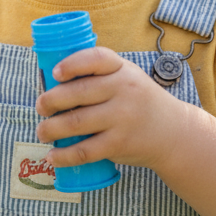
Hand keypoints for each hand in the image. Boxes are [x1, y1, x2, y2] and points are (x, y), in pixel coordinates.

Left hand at [34, 46, 194, 171]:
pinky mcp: (119, 144)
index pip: (95, 59)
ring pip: (75, 122)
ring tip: (42, 131)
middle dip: (50, 101)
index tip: (55, 73)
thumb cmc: (139, 101)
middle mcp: (123, 90)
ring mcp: (122, 118)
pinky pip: (85, 150)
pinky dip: (64, 155)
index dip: (72, 64)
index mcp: (122, 69)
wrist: (175, 133)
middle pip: (77, 93)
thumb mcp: (127, 78)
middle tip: (41, 107)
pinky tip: (53, 156)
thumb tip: (51, 83)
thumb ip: (98, 75)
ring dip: (50, 128)